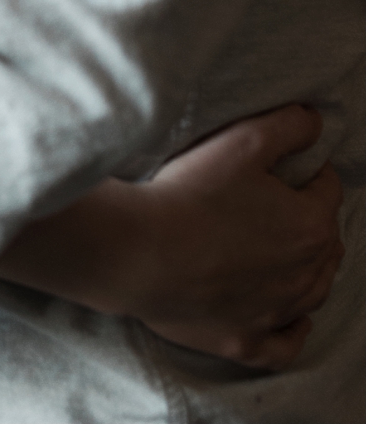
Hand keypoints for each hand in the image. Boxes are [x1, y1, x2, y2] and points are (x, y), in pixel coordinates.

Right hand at [116, 105, 343, 367]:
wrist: (139, 252)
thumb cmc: (189, 195)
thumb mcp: (241, 141)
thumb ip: (288, 126)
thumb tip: (315, 121)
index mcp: (311, 225)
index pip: (327, 190)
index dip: (307, 172)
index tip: (285, 166)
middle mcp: (306, 274)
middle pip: (326, 245)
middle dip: (311, 223)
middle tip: (277, 205)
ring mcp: (276, 313)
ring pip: (313, 294)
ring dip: (307, 273)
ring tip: (282, 255)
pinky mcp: (245, 341)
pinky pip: (286, 345)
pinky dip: (293, 332)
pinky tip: (289, 320)